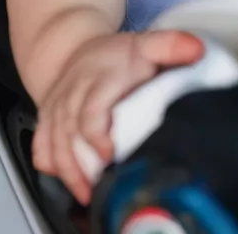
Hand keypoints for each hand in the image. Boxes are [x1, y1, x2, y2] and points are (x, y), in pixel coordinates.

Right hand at [31, 29, 203, 204]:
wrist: (74, 48)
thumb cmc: (115, 55)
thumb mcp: (146, 44)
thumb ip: (171, 46)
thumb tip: (196, 50)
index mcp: (97, 79)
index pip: (90, 110)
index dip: (97, 135)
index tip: (109, 154)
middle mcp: (72, 95)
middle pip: (69, 133)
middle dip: (81, 163)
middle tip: (101, 184)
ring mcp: (56, 109)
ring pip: (52, 144)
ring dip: (68, 172)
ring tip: (88, 192)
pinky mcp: (47, 121)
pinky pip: (41, 146)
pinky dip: (52, 166)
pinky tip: (70, 180)